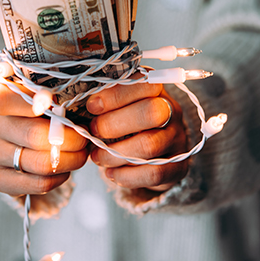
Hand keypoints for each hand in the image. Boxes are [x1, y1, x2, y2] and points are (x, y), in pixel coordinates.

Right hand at [0, 83, 88, 195]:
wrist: (9, 132)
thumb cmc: (29, 108)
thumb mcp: (34, 90)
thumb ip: (45, 90)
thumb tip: (62, 98)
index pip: (21, 100)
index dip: (48, 105)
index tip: (66, 109)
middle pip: (37, 136)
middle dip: (71, 139)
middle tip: (84, 137)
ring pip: (40, 163)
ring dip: (70, 160)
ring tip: (80, 153)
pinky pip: (37, 183)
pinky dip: (58, 178)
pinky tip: (63, 170)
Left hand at [87, 73, 187, 191]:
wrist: (156, 150)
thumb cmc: (129, 121)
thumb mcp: (119, 105)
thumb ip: (106, 101)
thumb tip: (80, 104)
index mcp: (156, 90)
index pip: (143, 84)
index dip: (115, 95)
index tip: (91, 106)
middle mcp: (172, 111)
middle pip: (150, 113)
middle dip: (114, 124)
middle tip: (93, 131)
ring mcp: (178, 138)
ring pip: (149, 145)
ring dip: (115, 153)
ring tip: (96, 156)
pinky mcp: (179, 165)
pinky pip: (155, 173)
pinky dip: (128, 175)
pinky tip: (111, 173)